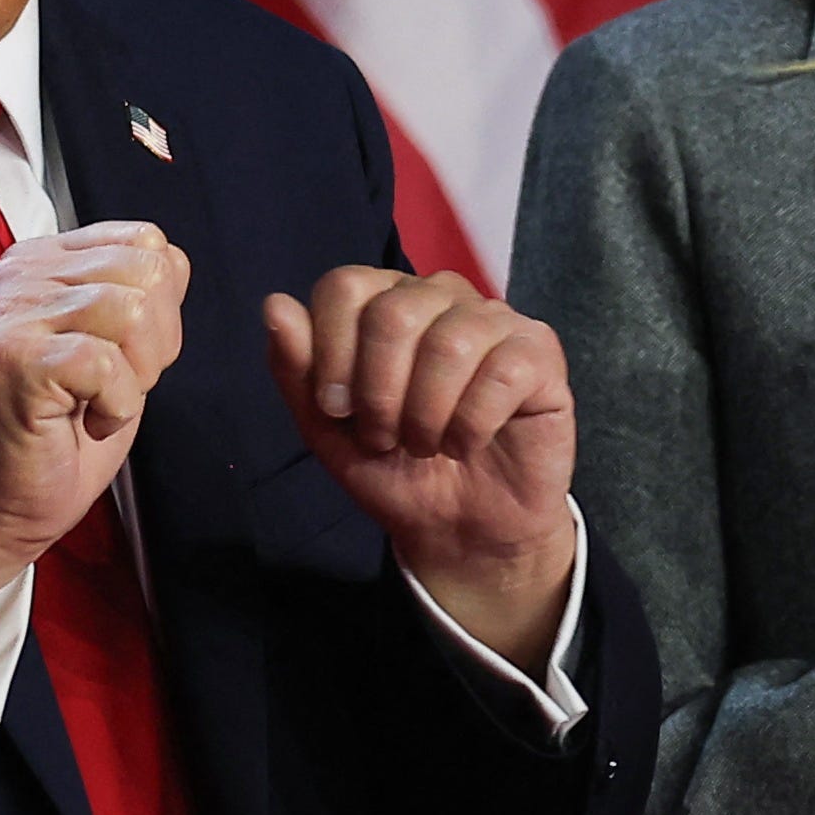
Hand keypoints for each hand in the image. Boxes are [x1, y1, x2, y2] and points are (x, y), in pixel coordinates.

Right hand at [0, 222, 189, 641]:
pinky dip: (116, 406)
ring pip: (133, 311)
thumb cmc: (62, 428)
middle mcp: (24, 273)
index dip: (164, 308)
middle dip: (156, 343)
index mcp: (48, 259)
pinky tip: (87, 422)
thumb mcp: (117, 345)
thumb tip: (172, 263)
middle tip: (113, 386)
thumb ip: (140, 294)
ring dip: (135, 377)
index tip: (125, 356)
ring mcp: (15, 312)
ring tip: (98, 402)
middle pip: (149, 272)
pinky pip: (106, 364)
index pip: (148, 241)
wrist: (3, 497)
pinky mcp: (14, 357)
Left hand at [263, 269, 578, 675]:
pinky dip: (471, 425)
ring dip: (426, 417)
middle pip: (393, 313)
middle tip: (386, 437)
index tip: (337, 410)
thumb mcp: (326, 428)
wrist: (457, 528)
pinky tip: (469, 444)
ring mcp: (494, 318)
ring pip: (449, 344)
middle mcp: (439, 295)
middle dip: (378, 395)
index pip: (344, 286)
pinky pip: (501, 373)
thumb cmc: (393, 468)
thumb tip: (274, 304)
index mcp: (383, 299)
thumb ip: (297, 368)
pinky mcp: (539, 352)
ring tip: (427, 445)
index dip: (331, 355)